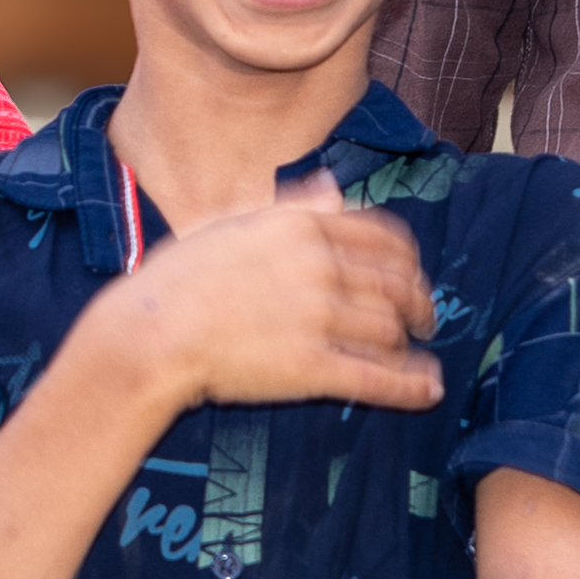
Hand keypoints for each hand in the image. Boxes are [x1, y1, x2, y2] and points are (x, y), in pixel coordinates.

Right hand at [83, 174, 442, 418]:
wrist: (150, 333)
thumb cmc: (178, 277)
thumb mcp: (232, 221)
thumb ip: (290, 206)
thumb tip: (331, 188)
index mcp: (303, 227)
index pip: (383, 238)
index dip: (408, 259)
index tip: (412, 273)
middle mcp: (320, 267)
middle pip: (395, 284)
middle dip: (419, 303)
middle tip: (424, 318)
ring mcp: (319, 318)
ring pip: (390, 329)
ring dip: (410, 343)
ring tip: (417, 354)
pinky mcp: (312, 368)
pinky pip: (377, 377)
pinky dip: (411, 385)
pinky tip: (428, 390)